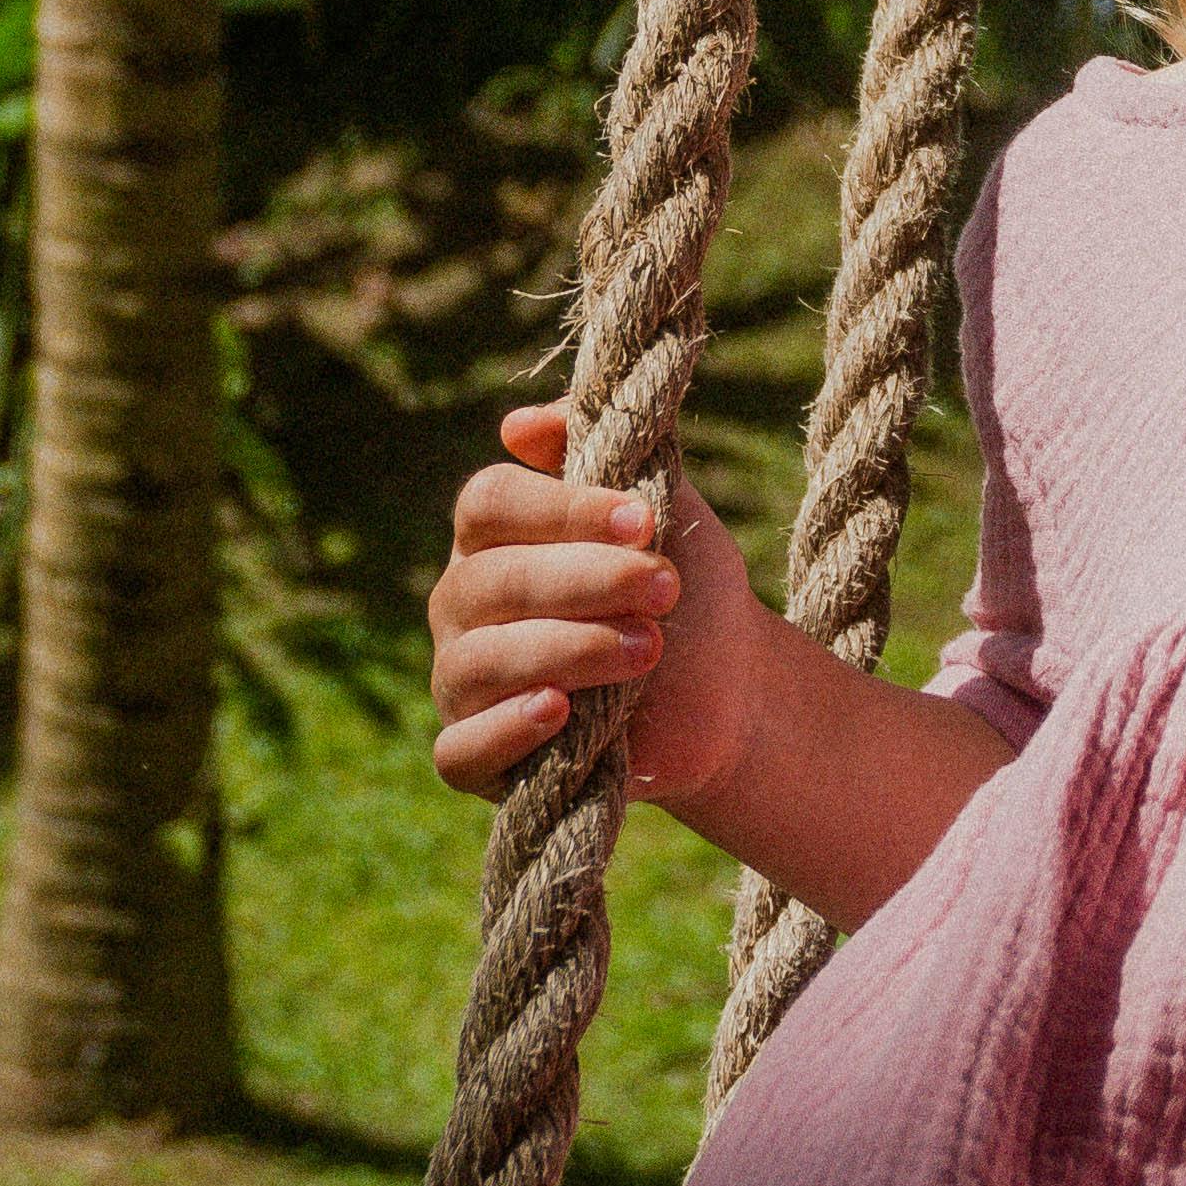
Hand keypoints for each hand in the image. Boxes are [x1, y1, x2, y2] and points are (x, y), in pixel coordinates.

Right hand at [424, 404, 753, 810]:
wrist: (727, 692)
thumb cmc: (684, 591)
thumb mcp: (665, 510)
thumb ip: (606, 452)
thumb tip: (517, 425)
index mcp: (496, 538)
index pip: (488, 504)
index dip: (562, 509)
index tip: (643, 521)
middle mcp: (463, 605)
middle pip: (489, 581)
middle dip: (586, 581)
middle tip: (665, 589)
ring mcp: (462, 683)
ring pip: (479, 663)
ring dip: (569, 650)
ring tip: (648, 650)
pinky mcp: (477, 760)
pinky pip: (458, 751)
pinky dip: (504, 731)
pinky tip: (559, 710)